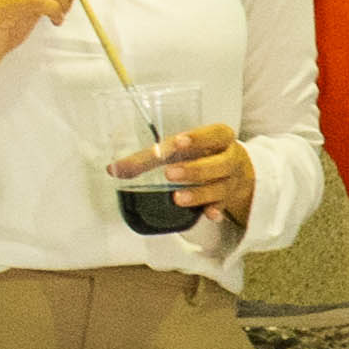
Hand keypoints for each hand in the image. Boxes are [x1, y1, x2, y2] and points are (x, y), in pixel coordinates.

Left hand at [142, 124, 256, 229]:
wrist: (234, 171)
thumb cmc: (200, 153)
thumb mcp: (181, 149)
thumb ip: (148, 158)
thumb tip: (114, 169)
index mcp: (220, 138)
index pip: (215, 134)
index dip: (198, 137)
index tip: (178, 141)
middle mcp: (229, 158)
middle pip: (221, 163)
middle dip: (195, 169)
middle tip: (170, 173)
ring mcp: (230, 180)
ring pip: (220, 187)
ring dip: (199, 193)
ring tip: (177, 198)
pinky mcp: (227, 200)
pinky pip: (222, 207)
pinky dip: (214, 210)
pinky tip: (207, 214)